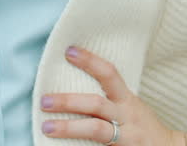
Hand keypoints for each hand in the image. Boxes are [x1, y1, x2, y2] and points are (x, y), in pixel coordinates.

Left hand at [40, 45, 186, 145]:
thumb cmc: (142, 127)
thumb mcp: (129, 107)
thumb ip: (108, 98)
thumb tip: (72, 86)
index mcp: (127, 100)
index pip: (110, 74)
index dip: (90, 61)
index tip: (69, 52)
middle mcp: (127, 115)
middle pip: (97, 104)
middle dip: (69, 101)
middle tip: (44, 100)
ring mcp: (126, 135)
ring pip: (97, 130)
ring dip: (69, 128)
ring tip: (47, 127)